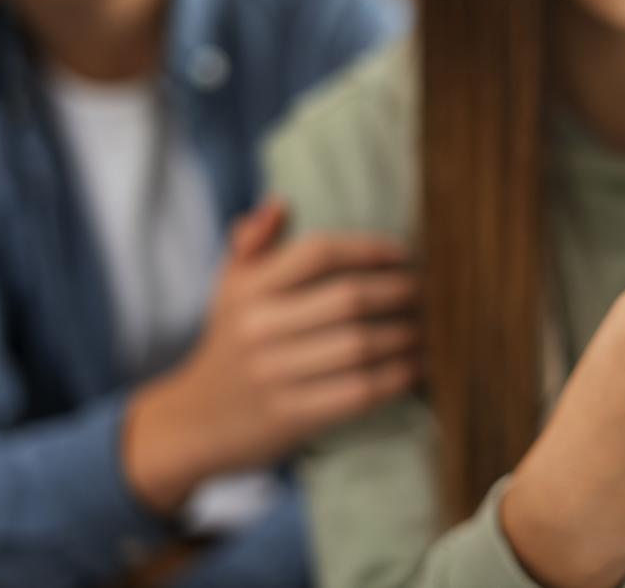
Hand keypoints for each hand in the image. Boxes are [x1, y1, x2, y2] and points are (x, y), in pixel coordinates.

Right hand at [123, 200, 419, 512]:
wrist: (195, 422)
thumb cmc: (230, 342)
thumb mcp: (229, 287)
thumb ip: (253, 242)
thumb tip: (281, 203)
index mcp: (248, 289)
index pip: (318, 252)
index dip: (369, 249)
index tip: (404, 254)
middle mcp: (259, 328)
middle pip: (349, 299)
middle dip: (400, 292)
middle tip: (428, 293)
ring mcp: (275, 374)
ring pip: (360, 346)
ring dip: (406, 336)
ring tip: (429, 329)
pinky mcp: (292, 416)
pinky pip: (359, 391)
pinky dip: (396, 378)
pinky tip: (416, 367)